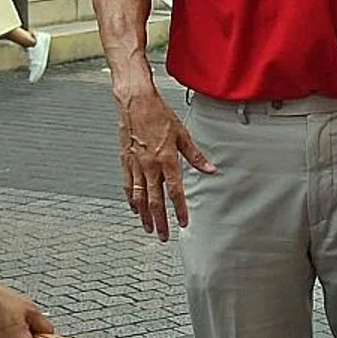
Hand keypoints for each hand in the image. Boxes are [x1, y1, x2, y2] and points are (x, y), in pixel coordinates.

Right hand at [116, 81, 215, 240]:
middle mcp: (150, 165)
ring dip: (145, 215)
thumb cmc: (158, 114)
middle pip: (155, 200)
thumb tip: (211, 169)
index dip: (180, 209)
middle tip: (163, 236)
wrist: (135, 101)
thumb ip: (195, 156)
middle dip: (160, 221)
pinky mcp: (125, 161)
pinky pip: (127, 185)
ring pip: (139, 197)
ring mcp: (135, 164)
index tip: (184, 223)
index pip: (175, 191)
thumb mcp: (182, 134)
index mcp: (166, 159)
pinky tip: (135, 209)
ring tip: (149, 228)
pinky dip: (131, 199)